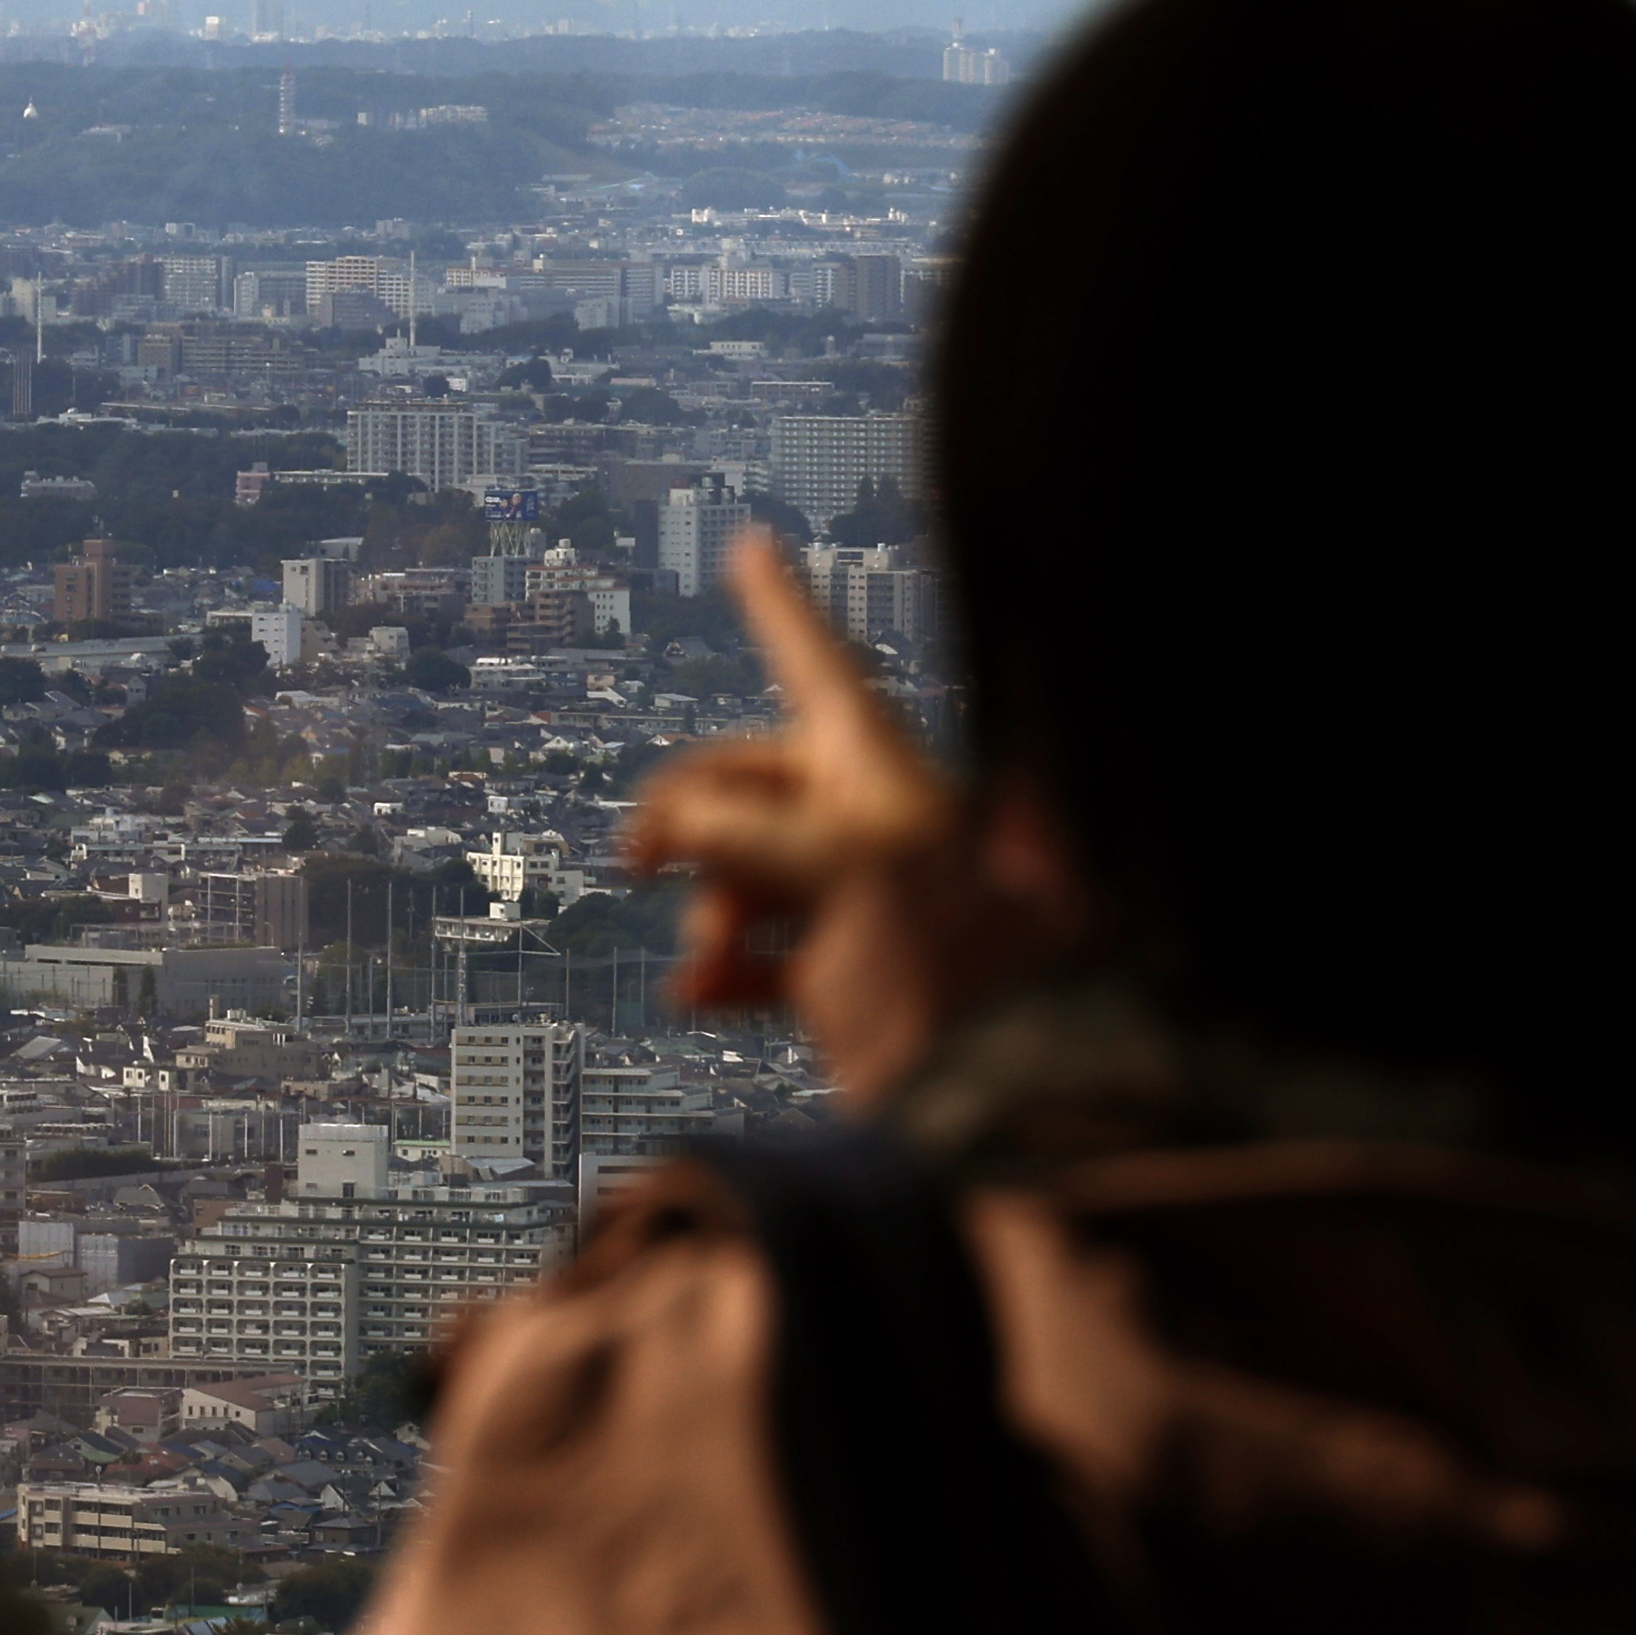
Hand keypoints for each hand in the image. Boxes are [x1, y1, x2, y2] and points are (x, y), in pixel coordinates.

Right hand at [628, 531, 1070, 1100]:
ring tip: (704, 951)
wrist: (996, 1089)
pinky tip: (694, 992)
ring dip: (709, 905)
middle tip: (639, 859)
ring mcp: (854, 896)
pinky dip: (723, 966)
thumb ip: (742, 833)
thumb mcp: (836, 869)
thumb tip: (678, 825)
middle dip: (691, 817)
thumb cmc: (946, 963)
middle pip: (749, 778)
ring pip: (744, 867)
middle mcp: (868, 819)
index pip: (816, 657)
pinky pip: (760, 949)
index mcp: (880, 765)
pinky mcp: (843, 971)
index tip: (750, 546)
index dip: (776, 603)